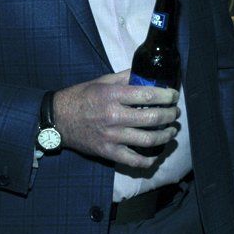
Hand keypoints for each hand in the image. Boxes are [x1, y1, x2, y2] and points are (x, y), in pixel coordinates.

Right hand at [52, 70, 179, 168]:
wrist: (58, 119)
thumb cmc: (82, 97)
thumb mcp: (103, 81)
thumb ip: (125, 77)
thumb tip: (147, 73)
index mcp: (113, 95)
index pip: (148, 96)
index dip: (166, 96)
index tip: (174, 96)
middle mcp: (114, 116)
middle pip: (152, 118)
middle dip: (170, 115)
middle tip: (175, 113)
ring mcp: (111, 136)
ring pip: (147, 140)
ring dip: (165, 136)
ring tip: (171, 131)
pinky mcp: (107, 152)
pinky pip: (133, 160)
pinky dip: (148, 160)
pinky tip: (156, 154)